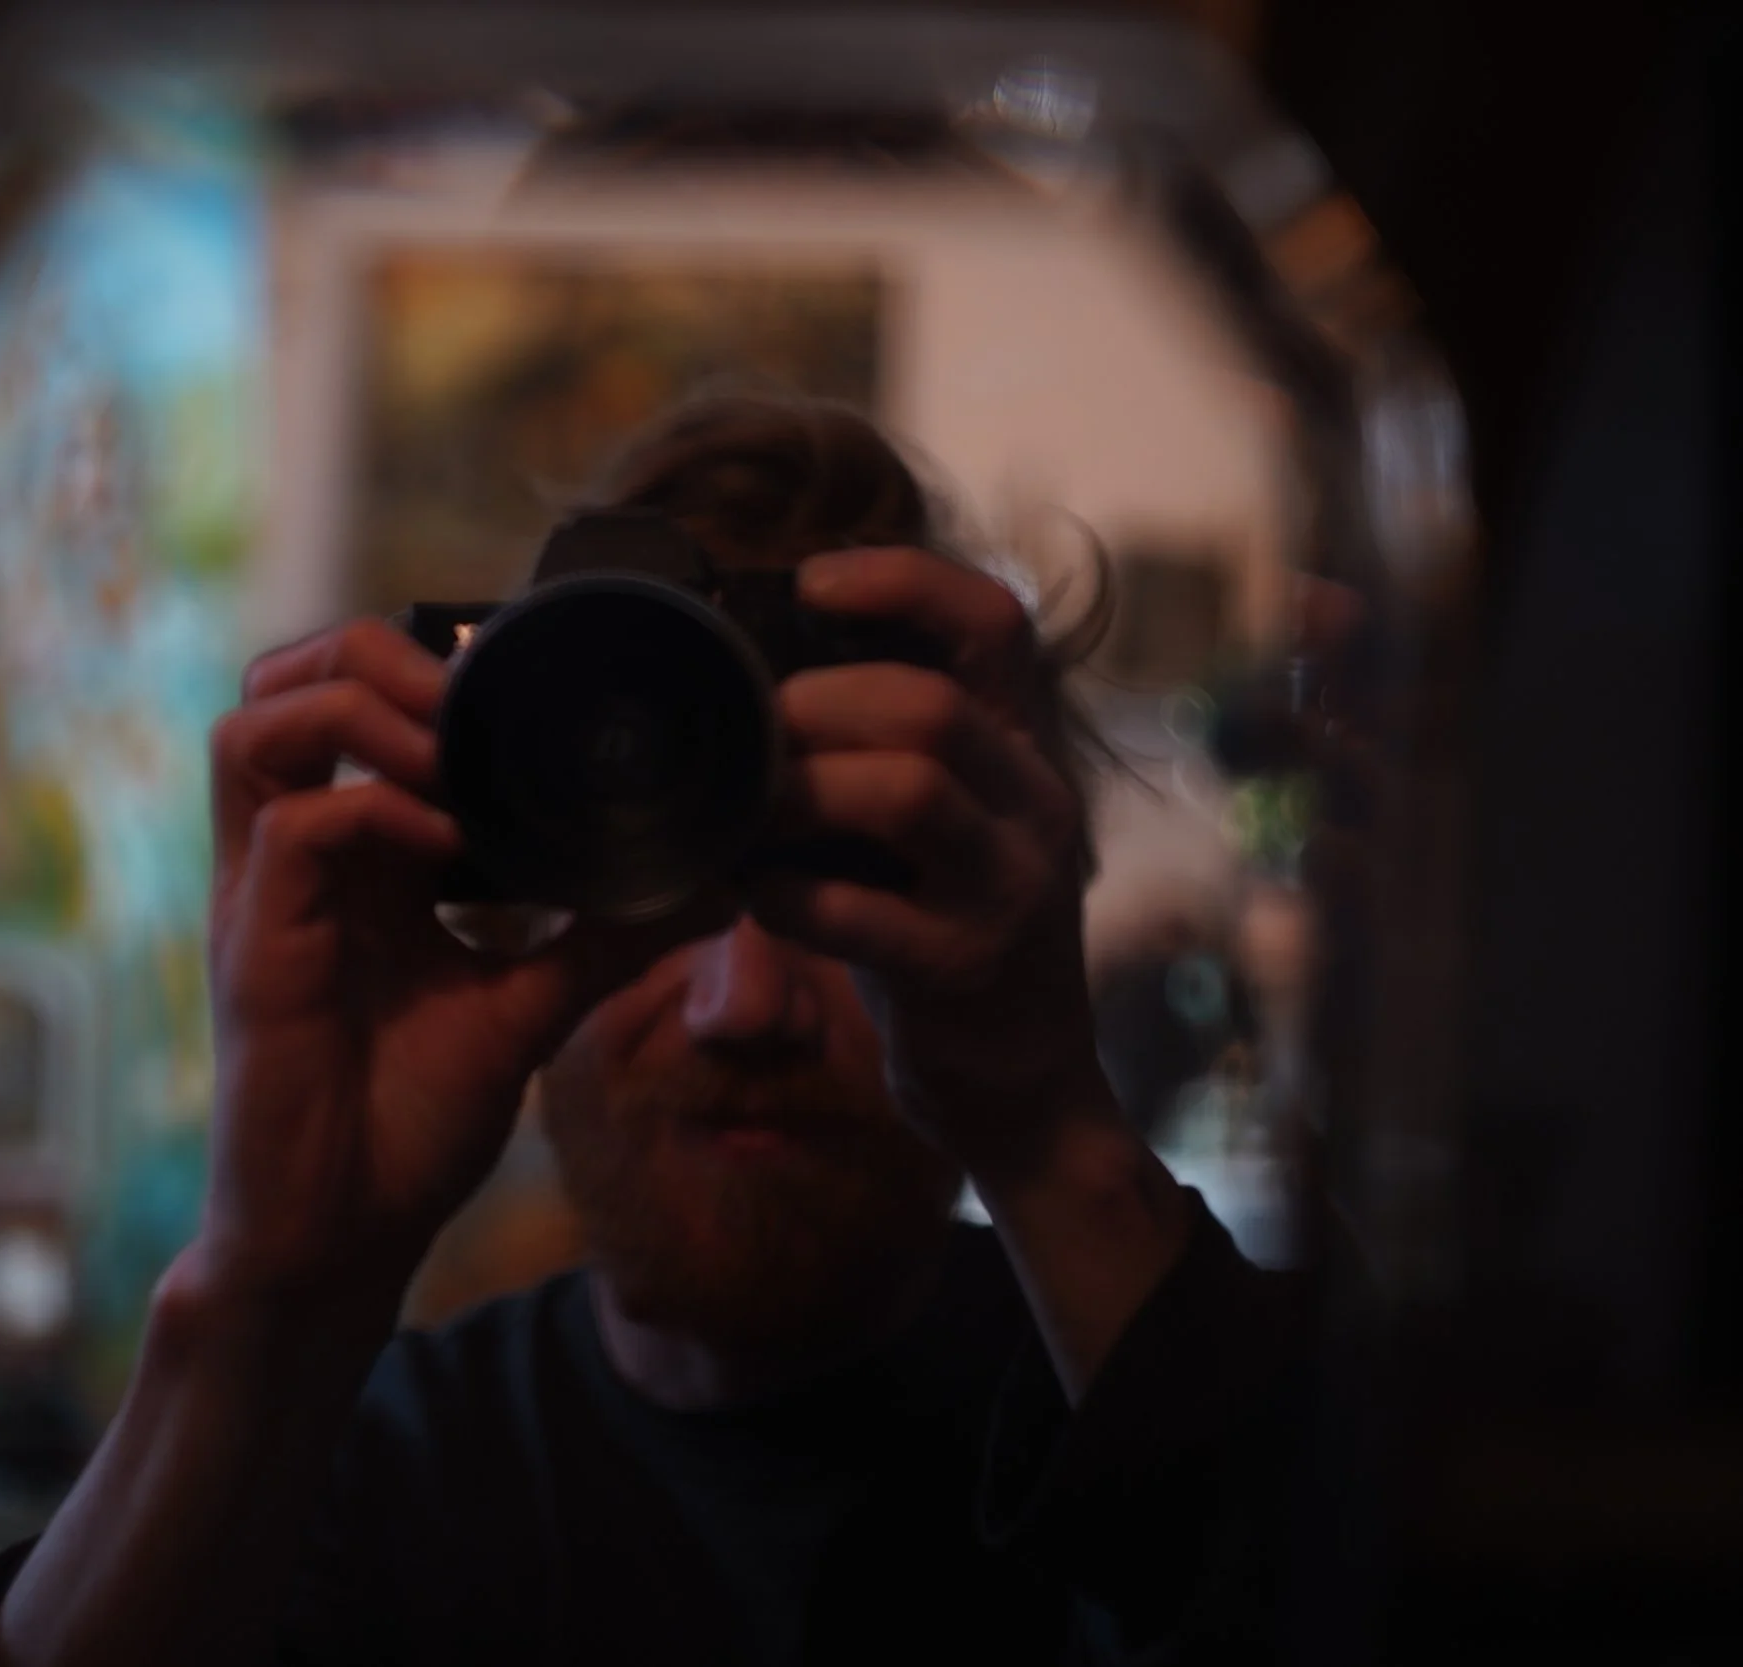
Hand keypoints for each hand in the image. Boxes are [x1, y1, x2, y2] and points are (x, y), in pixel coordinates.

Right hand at [198, 620, 710, 1308]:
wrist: (340, 1242)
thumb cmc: (405, 1126)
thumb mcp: (525, 1009)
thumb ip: (599, 938)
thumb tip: (707, 886)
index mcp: (345, 858)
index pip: (343, 701)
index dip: (418, 664)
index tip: (518, 684)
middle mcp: (290, 861)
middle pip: (279, 680)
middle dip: (377, 657)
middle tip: (470, 699)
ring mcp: (262, 901)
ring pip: (254, 727)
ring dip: (361, 713)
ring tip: (447, 750)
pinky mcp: (257, 954)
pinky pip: (293, 831)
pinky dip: (374, 811)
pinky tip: (447, 841)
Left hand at [745, 547, 1101, 1171]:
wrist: (1017, 1075)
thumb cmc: (939, 921)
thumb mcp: (929, 819)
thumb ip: (873, 748)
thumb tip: (747, 677)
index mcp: (1022, 746)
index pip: (994, 622)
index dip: (905, 581)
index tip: (811, 579)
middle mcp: (1036, 803)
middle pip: (931, 706)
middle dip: (819, 703)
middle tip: (751, 728)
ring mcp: (1011, 889)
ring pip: (909, 792)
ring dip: (802, 788)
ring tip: (745, 806)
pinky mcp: (967, 969)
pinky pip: (862, 914)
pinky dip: (786, 896)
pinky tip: (752, 893)